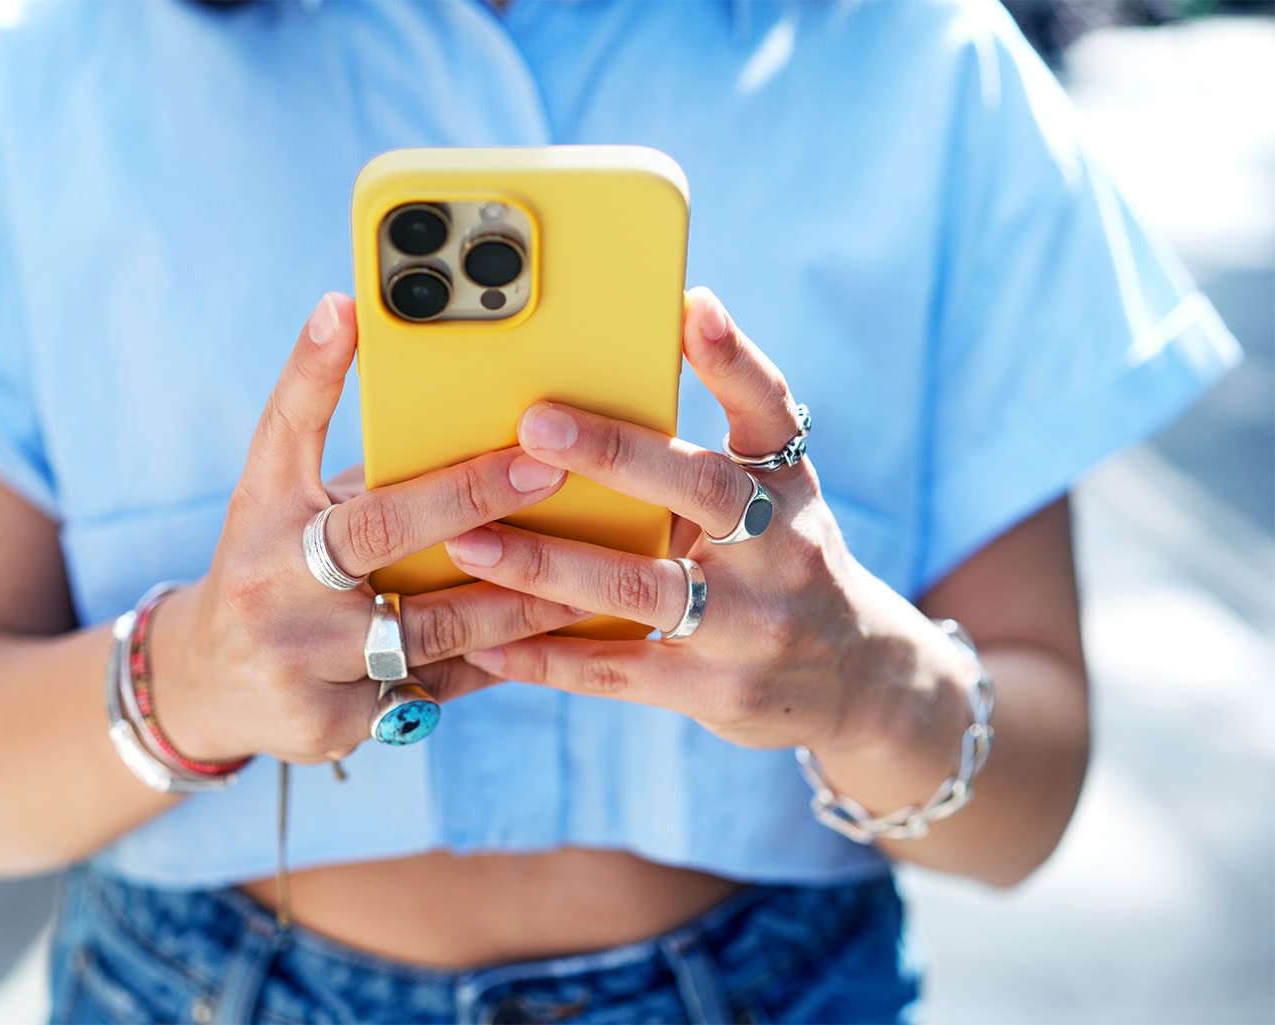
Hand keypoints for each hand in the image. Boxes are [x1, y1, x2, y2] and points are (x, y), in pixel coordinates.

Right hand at [149, 293, 587, 764]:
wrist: (207, 684)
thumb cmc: (271, 564)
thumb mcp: (280, 497)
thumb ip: (341, 443)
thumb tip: (396, 349)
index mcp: (262, 515)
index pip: (286, 432)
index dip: (315, 371)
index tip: (354, 312)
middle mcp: (272, 585)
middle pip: (382, 535)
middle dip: (475, 500)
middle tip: (552, 470)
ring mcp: (300, 660)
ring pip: (433, 628)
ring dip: (519, 599)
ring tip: (593, 571)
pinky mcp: (333, 723)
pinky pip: (440, 686)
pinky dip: (501, 659)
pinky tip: (562, 639)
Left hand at [449, 288, 960, 754]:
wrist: (855, 678)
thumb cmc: (783, 561)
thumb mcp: (772, 498)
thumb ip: (703, 452)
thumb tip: (633, 359)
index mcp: (786, 484)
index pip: (767, 410)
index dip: (732, 358)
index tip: (689, 306)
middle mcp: (781, 548)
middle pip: (698, 489)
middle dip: (614, 454)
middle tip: (531, 424)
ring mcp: (751, 625)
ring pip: (643, 588)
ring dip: (548, 564)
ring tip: (469, 540)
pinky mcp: (713, 689)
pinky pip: (616, 672)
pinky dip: (546, 657)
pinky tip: (483, 643)